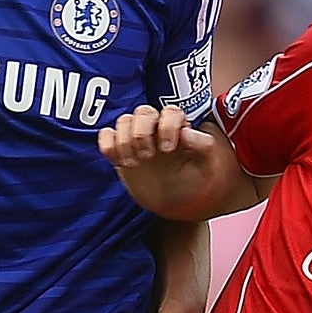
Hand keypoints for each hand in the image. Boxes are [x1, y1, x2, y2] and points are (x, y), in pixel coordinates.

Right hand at [98, 106, 223, 214]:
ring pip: (124, 121)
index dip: (167, 127)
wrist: (173, 201)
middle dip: (142, 133)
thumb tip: (187, 132)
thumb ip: (203, 147)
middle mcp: (156, 127)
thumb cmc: (191, 181)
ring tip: (132, 164)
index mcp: (178, 127)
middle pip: (143, 111)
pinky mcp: (119, 148)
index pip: (171, 112)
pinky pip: (106, 135)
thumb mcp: (205, 167)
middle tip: (147, 157)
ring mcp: (136, 136)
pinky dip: (107, 144)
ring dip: (124, 141)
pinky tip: (118, 162)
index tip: (167, 150)